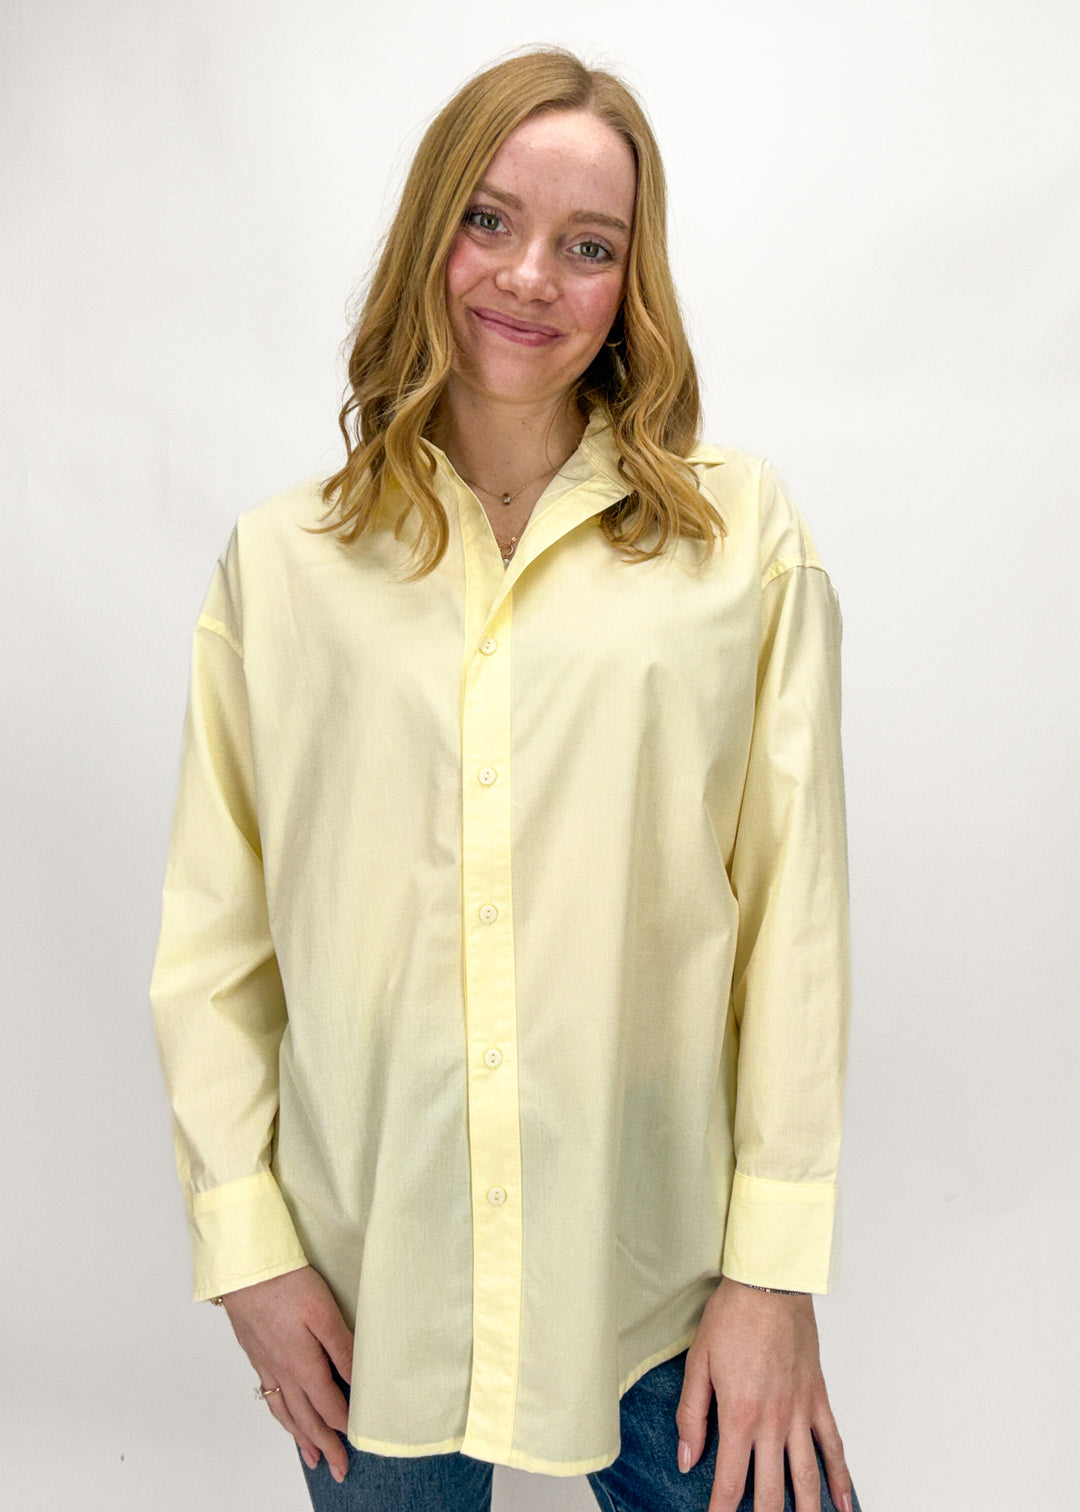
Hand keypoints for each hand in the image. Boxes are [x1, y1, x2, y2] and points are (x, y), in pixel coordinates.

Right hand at [220, 1266, 354, 1483]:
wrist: (244, 1270)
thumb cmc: (286, 1283)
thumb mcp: (324, 1312)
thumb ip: (342, 1348)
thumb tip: (359, 1381)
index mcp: (303, 1365)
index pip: (329, 1406)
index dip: (344, 1426)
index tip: (358, 1443)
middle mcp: (283, 1372)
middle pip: (307, 1419)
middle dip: (325, 1446)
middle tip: (338, 1470)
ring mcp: (267, 1365)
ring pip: (286, 1412)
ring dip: (301, 1438)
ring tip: (311, 1457)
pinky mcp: (257, 1354)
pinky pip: (270, 1397)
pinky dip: (281, 1416)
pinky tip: (284, 1416)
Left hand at [675, 1278, 852, 1511]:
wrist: (770, 1283)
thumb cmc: (732, 1316)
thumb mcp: (698, 1362)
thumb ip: (692, 1414)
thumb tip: (687, 1457)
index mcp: (739, 1414)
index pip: (730, 1480)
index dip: (722, 1511)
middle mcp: (773, 1421)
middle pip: (772, 1490)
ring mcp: (799, 1412)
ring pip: (807, 1476)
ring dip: (806, 1509)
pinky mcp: (818, 1398)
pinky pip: (833, 1444)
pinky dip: (840, 1477)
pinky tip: (843, 1502)